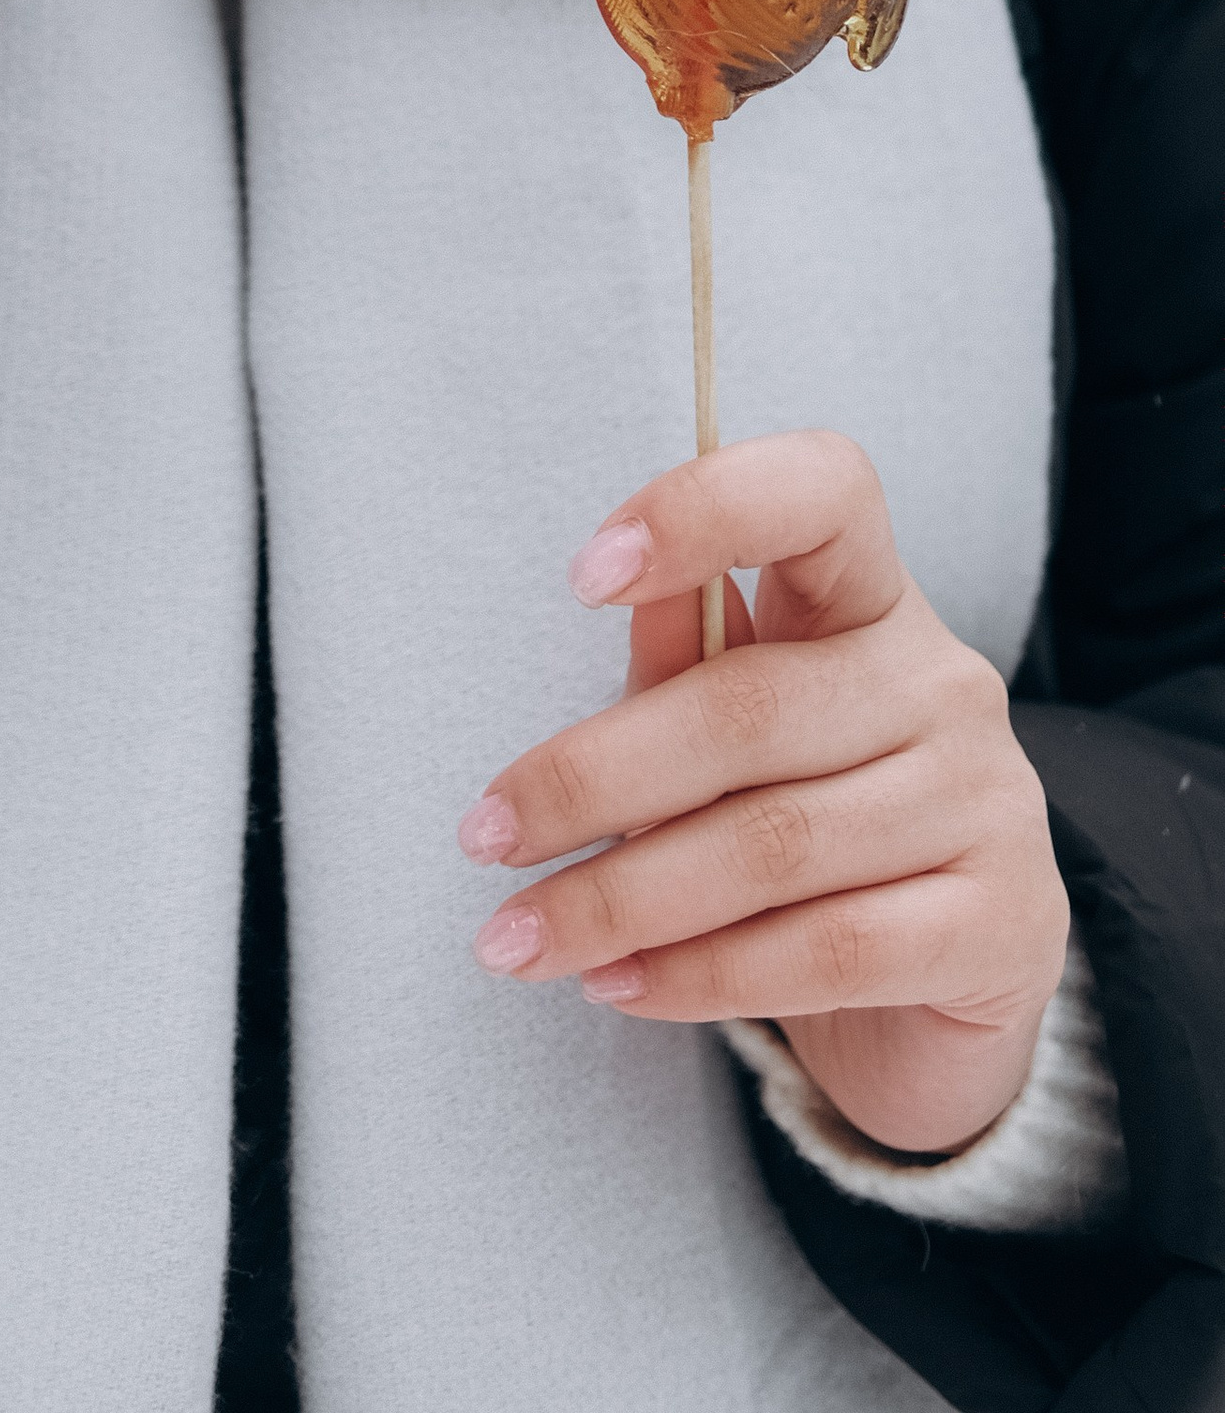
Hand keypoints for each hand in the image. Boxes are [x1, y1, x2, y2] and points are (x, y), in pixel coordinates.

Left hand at [457, 432, 1067, 1155]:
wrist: (936, 997)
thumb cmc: (801, 822)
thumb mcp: (732, 728)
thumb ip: (680, 660)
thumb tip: (621, 591)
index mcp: (875, 598)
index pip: (824, 492)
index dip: (705, 507)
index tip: (583, 575)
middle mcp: (945, 683)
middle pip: (748, 707)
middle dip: (592, 780)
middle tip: (487, 837)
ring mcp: (989, 802)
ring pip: (774, 844)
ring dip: (623, 899)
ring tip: (519, 937)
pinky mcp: (1003, 927)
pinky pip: (829, 950)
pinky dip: (703, 972)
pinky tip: (621, 985)